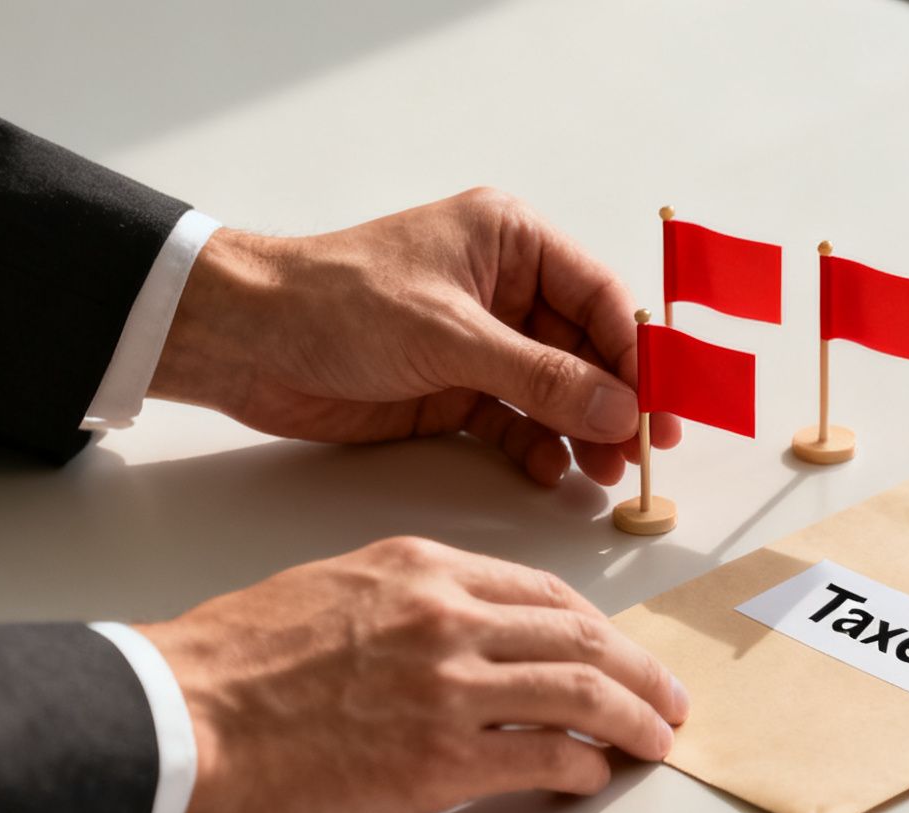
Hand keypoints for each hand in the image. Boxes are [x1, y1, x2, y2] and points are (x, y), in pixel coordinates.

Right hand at [134, 537, 688, 812]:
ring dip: (636, 721)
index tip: (621, 652)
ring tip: (656, 743)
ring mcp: (450, 687)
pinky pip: (545, 757)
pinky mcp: (440, 759)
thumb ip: (412, 599)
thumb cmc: (238, 658)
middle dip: (644, 673)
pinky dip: (583, 767)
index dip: (601, 628)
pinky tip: (591, 777)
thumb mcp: (337, 586)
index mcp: (425, 569)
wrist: (181, 711)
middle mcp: (450, 617)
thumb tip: (470, 631)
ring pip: (585, 694)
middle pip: (585, 639)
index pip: (547, 593)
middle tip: (670, 700)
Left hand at [149, 188, 682, 486]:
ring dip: (581, 433)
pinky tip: (552, 474)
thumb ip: (540, 378)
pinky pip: (516, 423)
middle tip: (639, 455)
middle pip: (587, 352)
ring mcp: (480, 343)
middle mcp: (504, 289)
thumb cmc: (334, 303)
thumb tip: (619, 409)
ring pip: (556, 393)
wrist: (244, 340)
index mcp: (511, 242)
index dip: (640, 356)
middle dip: (615, 403)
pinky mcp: (454, 391)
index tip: (664, 408)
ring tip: (601, 475)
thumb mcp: (450, 337)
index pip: (600, 299)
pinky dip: (536, 449)